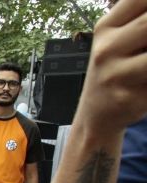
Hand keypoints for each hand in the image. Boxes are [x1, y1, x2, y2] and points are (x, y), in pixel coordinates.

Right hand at [75, 0, 146, 133]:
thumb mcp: (117, 37)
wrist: (96, 116)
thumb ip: (138, 20)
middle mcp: (105, 49)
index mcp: (105, 27)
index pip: (138, 0)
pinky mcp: (128, 99)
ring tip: (146, 65)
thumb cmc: (116, 70)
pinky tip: (145, 85)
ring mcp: (114, 75)